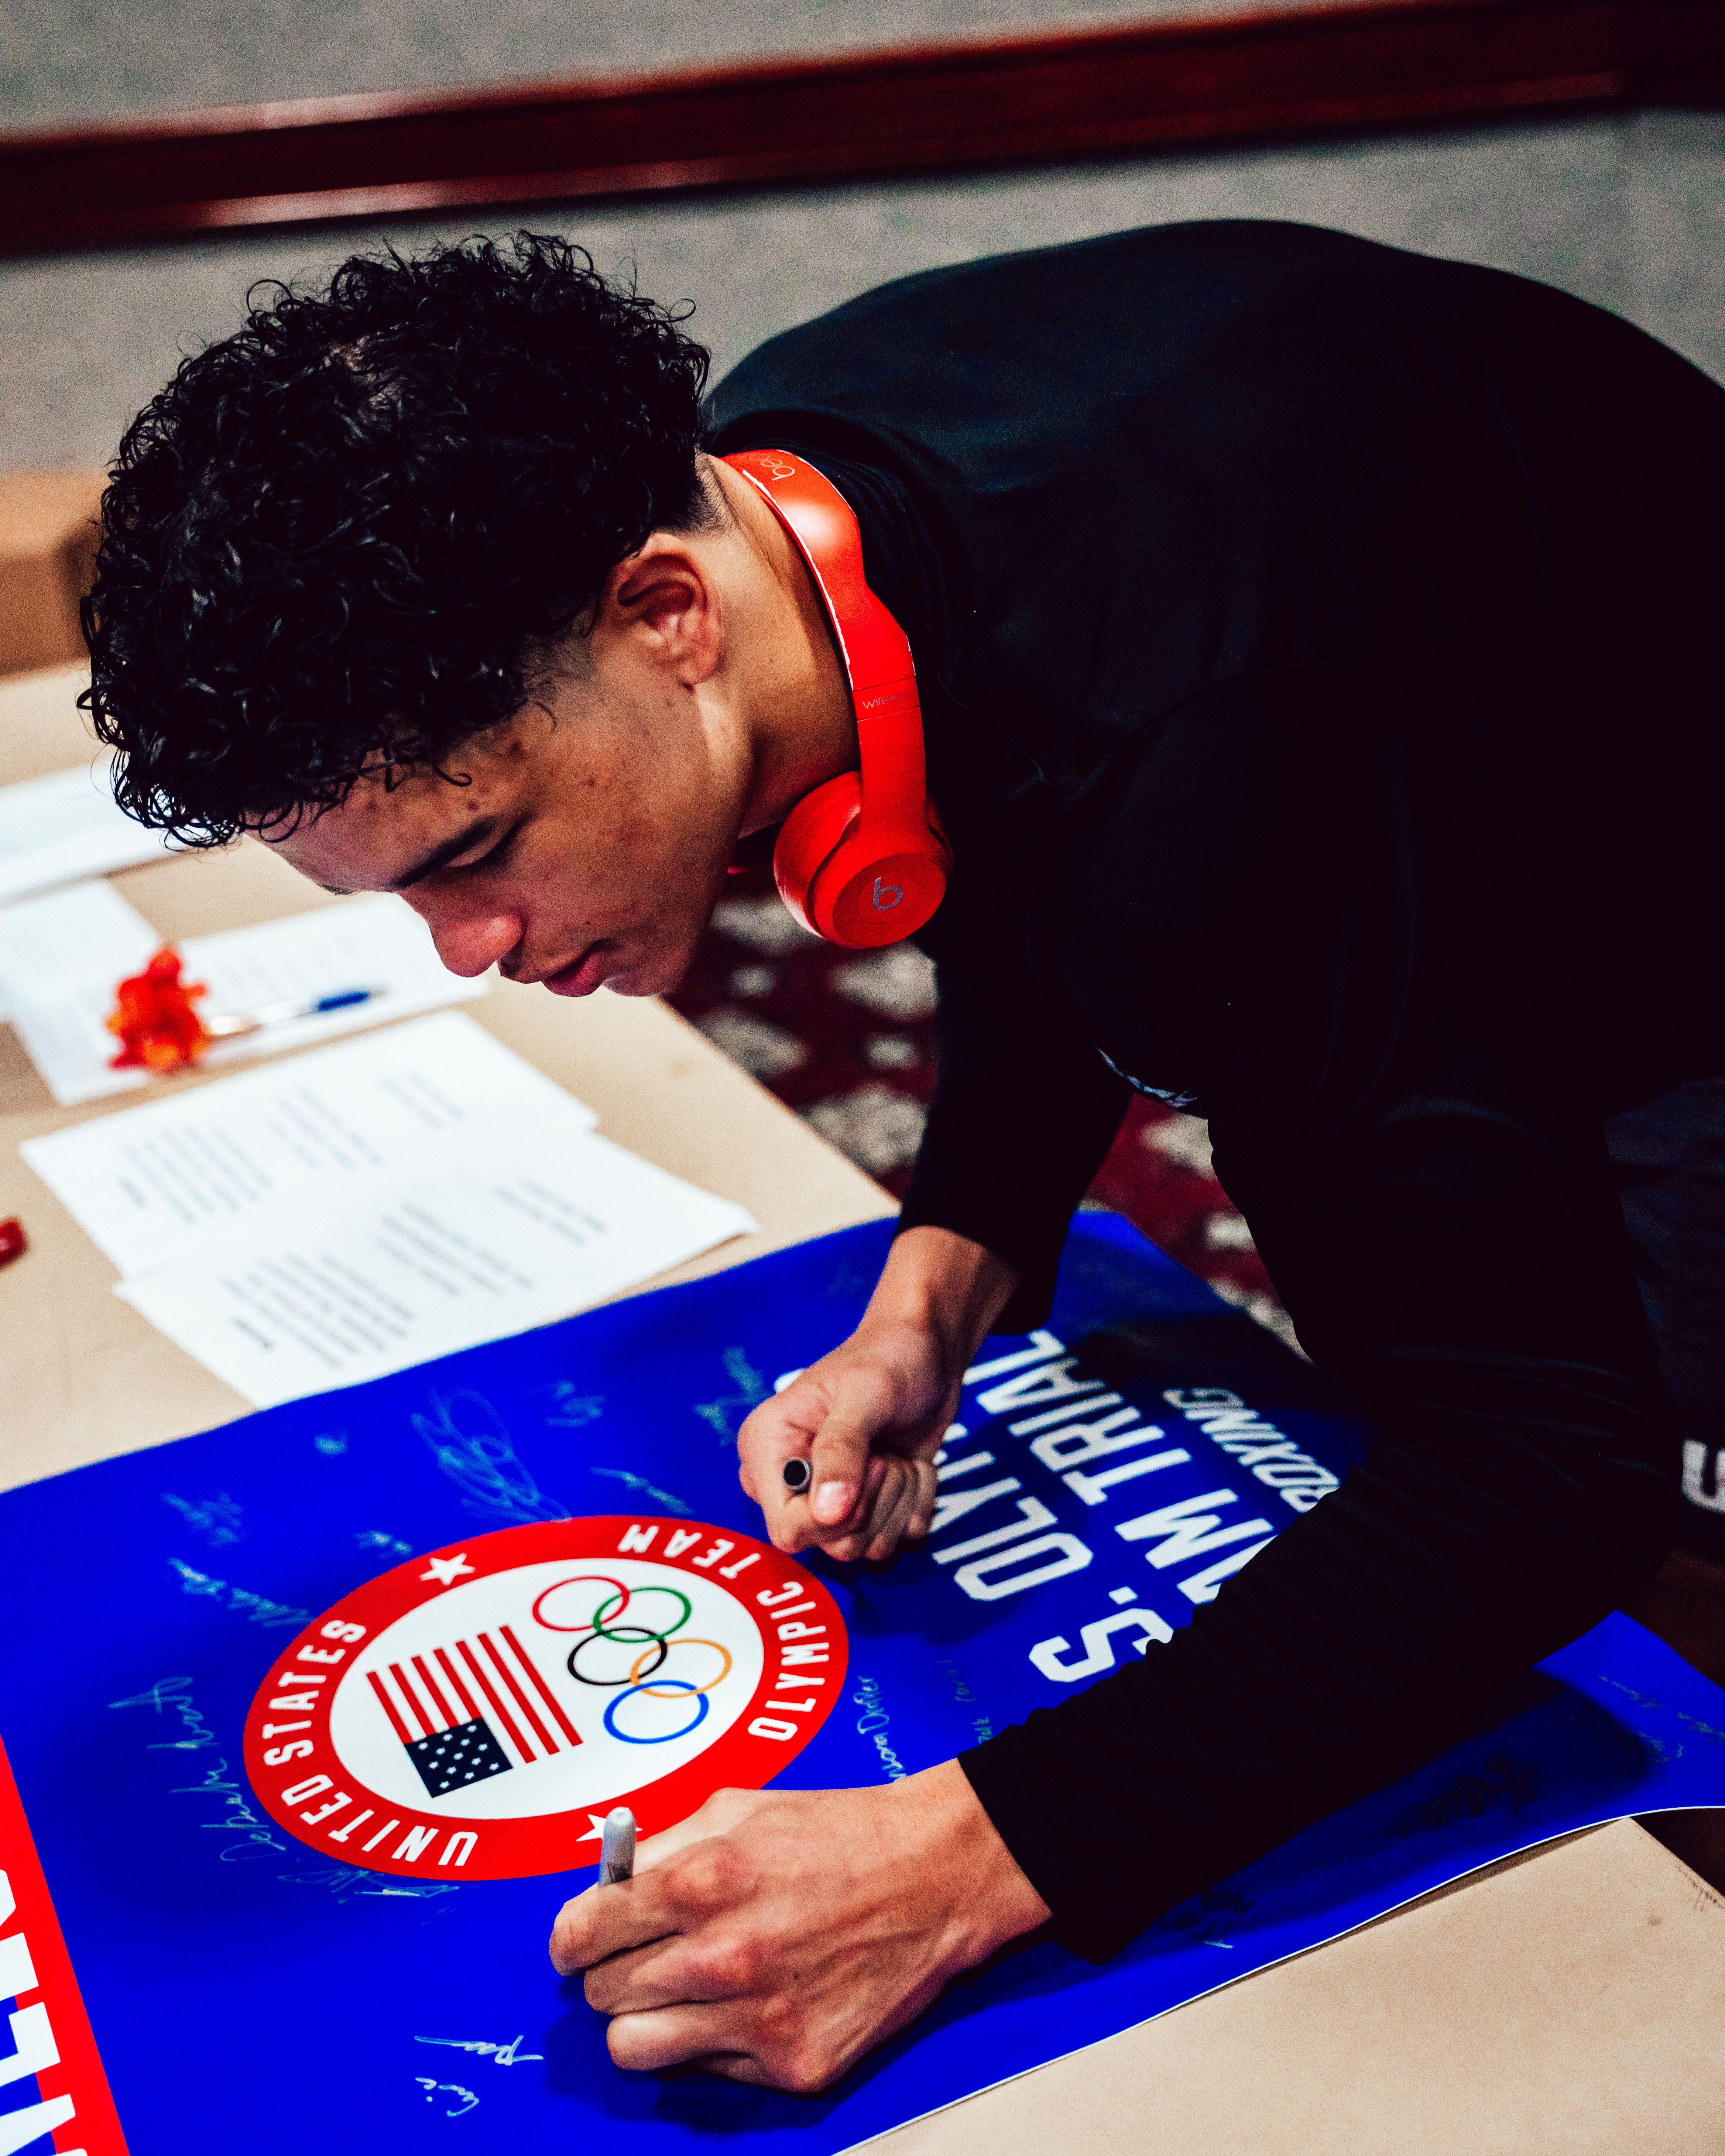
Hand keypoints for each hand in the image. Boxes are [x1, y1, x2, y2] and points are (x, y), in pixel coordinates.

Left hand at [549, 1761, 1050, 2091]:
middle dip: (612, 1971)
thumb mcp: (734, 1806)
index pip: (581, 1933)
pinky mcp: (792, 2064)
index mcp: (700, 1882)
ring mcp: (757, 2018)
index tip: (576, 1943)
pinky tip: (739, 2004)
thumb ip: (656, 1846)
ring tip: (674, 1992)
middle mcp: (722, 1956)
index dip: (570, 1939)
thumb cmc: (836, 1833)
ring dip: (644, 2020)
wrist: (931, 1874)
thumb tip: (600, 1884)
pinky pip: (704, 2070)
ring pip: (635, 2049)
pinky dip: (709, 2042)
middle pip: (603, 1994)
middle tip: (642, 1955)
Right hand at [737, 1227, 1019, 1563]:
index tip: (871, 1464)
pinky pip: (897, 1541)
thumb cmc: (889, 1358)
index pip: (788, 1528)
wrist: (926, 1352)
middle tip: (886, 1454)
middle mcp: (791, 1482)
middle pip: (830, 1543)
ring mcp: (828, 1499)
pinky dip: (917, 1502)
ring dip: (899, 1501)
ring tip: (898, 1456)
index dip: (835, 1516)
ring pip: (865, 1548)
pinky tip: (912, 1464)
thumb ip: (841, 1452)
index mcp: (768, 1449)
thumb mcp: (864, 1395)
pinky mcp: (865, 1509)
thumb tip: (827, 1513)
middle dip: (875, 1503)